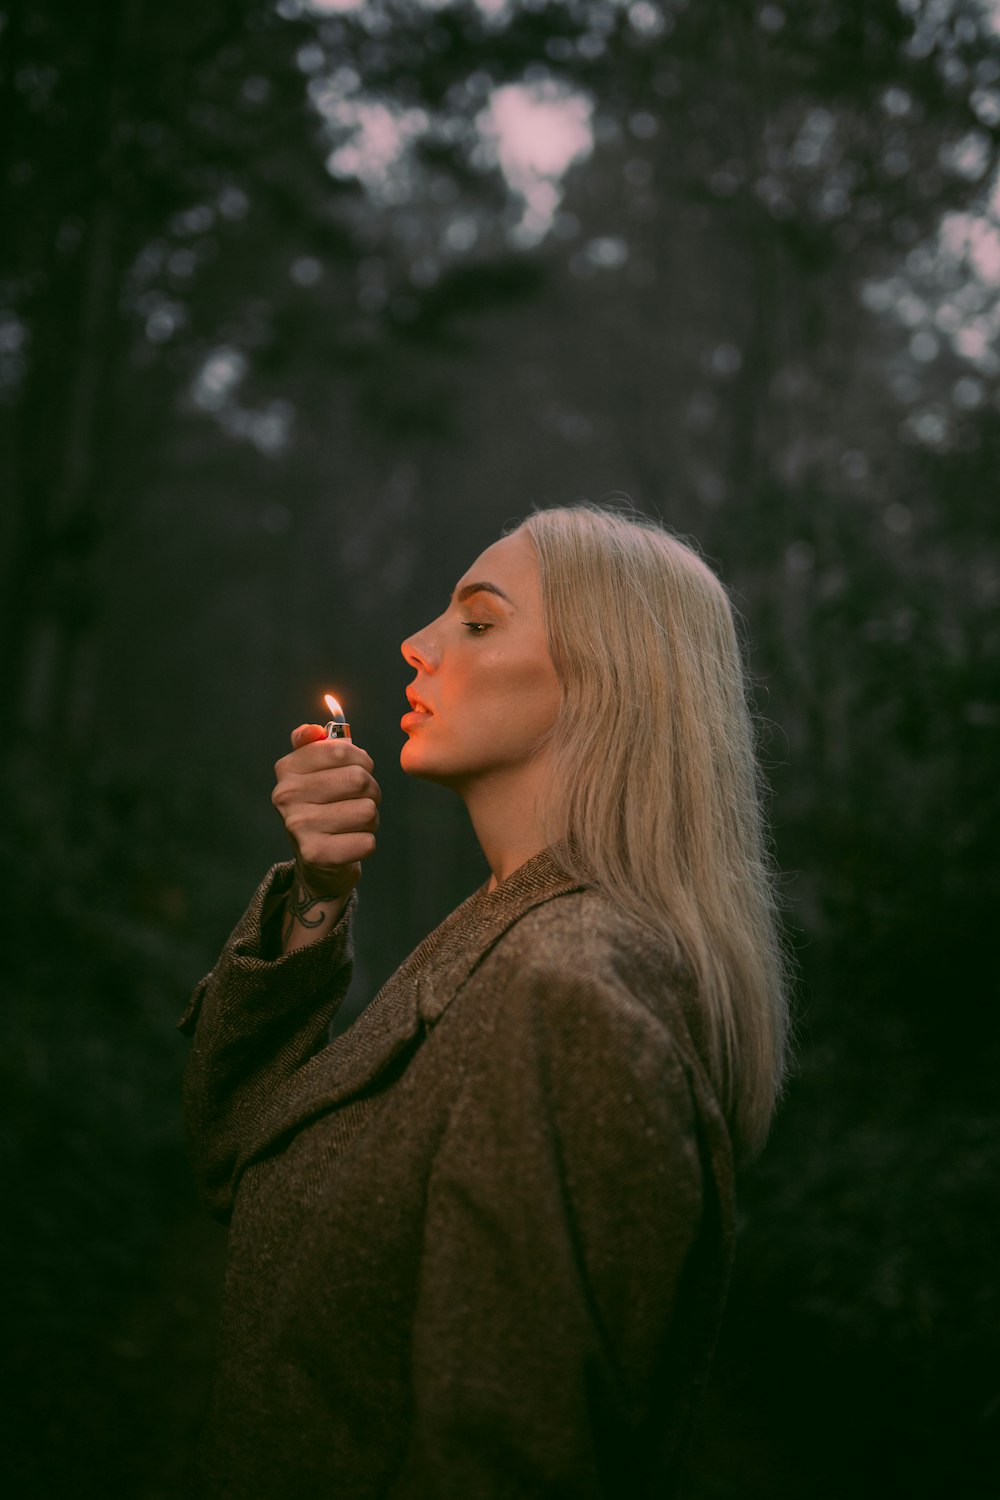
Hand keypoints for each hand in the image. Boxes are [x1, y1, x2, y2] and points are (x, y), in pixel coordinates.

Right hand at [272, 725, 380, 939]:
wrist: (317, 861)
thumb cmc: (323, 807)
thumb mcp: (314, 771)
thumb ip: (313, 744)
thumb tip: (313, 730)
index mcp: (287, 769)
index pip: (341, 749)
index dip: (361, 760)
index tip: (356, 769)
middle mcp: (286, 795)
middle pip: (359, 779)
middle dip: (370, 791)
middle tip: (358, 801)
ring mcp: (299, 826)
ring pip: (368, 810)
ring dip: (370, 818)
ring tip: (353, 823)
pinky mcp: (316, 854)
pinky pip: (367, 841)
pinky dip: (366, 842)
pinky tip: (349, 843)